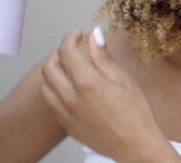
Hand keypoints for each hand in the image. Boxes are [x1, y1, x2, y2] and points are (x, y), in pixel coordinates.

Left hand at [40, 29, 169, 161]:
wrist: (135, 146)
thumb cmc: (135, 113)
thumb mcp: (122, 79)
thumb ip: (104, 57)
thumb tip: (95, 35)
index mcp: (87, 83)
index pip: (66, 52)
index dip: (70, 38)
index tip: (77, 34)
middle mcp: (71, 98)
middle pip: (49, 68)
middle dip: (58, 53)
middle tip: (72, 49)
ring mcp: (66, 114)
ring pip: (46, 86)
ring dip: (53, 73)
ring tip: (68, 68)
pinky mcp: (67, 126)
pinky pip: (51, 103)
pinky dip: (55, 90)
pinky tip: (70, 88)